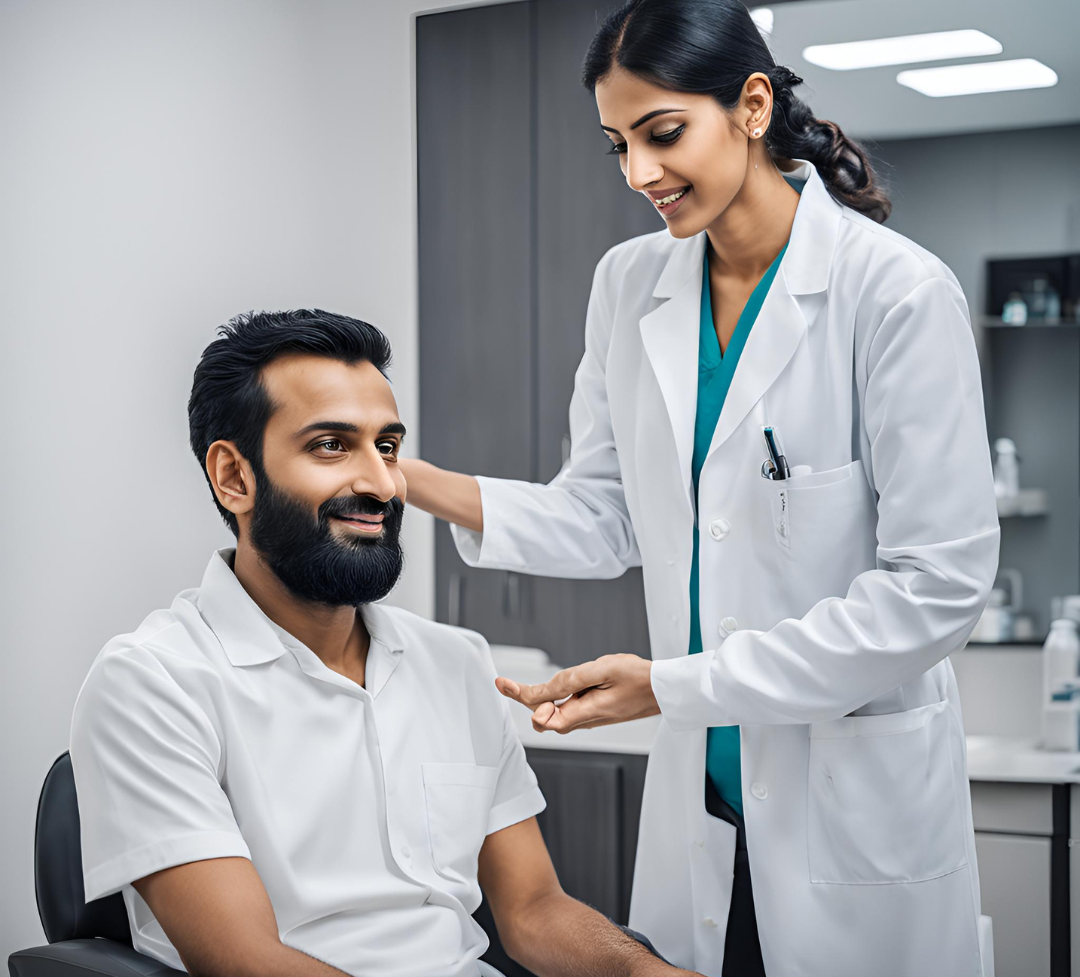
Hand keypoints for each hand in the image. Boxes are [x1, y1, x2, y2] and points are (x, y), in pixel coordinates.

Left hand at [495, 654, 658, 732]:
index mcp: (585, 712)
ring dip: (544, 697)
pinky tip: (565, 685)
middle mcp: (585, 720)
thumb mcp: (601, 670)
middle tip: (507, 683)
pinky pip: (569, 708)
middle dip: (527, 698)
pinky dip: (558, 698)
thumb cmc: (638, 677)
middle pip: (544, 716)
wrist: (664, 688)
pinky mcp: (595, 713)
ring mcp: (590, 718)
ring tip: (547, 682)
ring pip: (556, 712)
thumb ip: (569, 683)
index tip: (502, 683)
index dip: (521, 697)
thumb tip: (541, 698)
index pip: (543, 715)